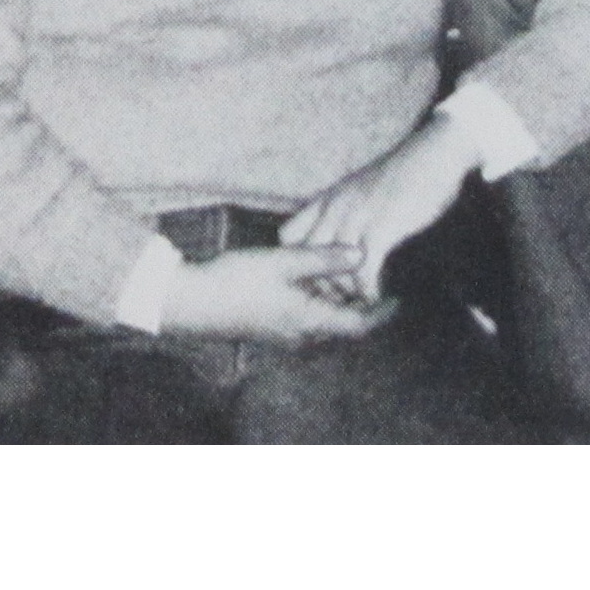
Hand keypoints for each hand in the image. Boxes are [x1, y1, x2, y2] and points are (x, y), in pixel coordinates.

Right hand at [159, 246, 393, 343]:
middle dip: (362, 303)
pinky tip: (311, 276)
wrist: (190, 302)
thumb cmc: (237, 281)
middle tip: (378, 278)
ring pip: (324, 320)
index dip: (382, 312)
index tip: (400, 298)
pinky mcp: (269, 327)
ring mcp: (284, 334)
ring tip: (348, 273)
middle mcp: (301, 335)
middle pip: (344, 324)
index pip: (360, 325)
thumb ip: (324, 258)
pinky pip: (305, 317)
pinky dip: (318, 300)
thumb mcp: (283, 262)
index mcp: (310, 323)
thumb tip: (361, 253)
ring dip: (338, 300)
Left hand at [280, 115, 484, 304]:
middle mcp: (335, 208)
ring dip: (346, 293)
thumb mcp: (360, 189)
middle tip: (338, 301)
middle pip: (306, 260)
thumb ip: (345, 210)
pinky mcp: (381, 228)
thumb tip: (341, 238)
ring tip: (358, 304)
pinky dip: (368, 290)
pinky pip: (363, 271)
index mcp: (327, 198)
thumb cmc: (404, 174)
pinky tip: (377, 296)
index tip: (315, 278)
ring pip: (333, 269)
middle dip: (319, 285)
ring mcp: (356, 217)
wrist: (433, 154)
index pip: (288, 236)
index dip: (296, 262)